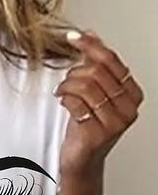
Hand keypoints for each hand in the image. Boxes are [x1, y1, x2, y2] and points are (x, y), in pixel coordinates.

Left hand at [54, 30, 143, 178]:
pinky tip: (63, 101)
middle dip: (74, 72)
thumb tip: (91, 35)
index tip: (74, 38)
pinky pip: (76, 104)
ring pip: (86, 86)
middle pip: (97, 72)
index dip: (90, 46)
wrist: (81, 160)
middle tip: (66, 81)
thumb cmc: (87, 127)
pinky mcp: (96, 134)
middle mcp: (127, 108)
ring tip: (62, 92)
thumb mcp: (94, 93)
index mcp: (132, 94)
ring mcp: (114, 123)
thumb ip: (95, 65)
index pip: (111, 61)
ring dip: (67, 85)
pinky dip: (65, 98)